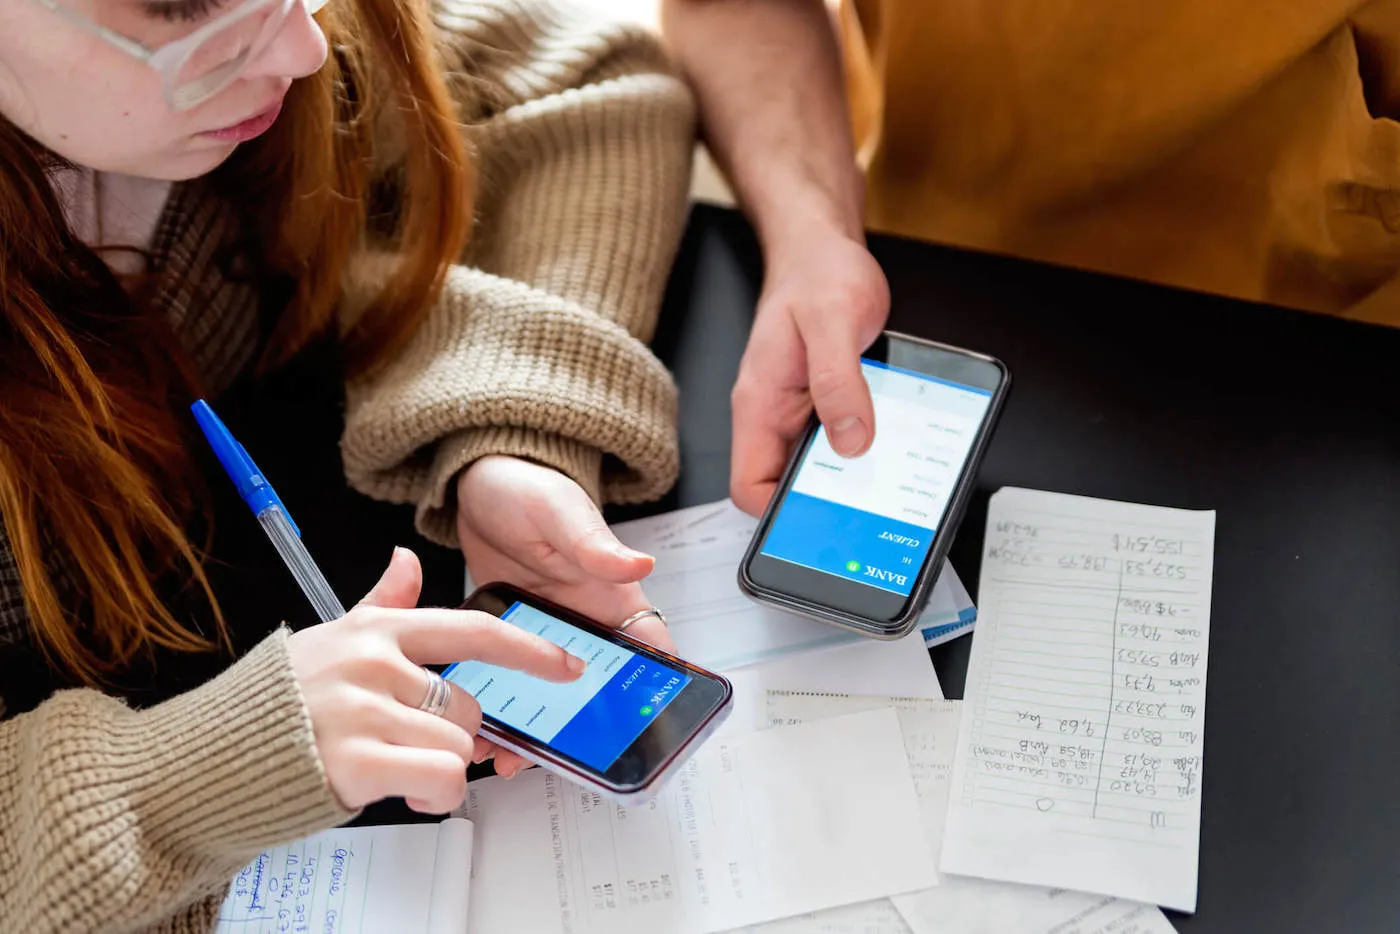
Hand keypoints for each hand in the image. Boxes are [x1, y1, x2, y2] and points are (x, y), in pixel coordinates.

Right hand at [287, 547, 583, 812]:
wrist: (212, 756)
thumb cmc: (278, 701)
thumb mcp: (332, 639)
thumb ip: (381, 604)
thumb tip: (406, 560)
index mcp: (377, 632)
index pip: (473, 630)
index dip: (529, 651)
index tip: (565, 666)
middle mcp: (375, 665)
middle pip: (469, 707)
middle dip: (450, 737)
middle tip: (410, 746)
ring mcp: (365, 711)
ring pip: (457, 747)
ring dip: (437, 770)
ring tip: (394, 768)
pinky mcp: (357, 760)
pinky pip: (441, 779)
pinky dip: (433, 795)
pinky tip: (401, 789)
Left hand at [456, 455, 674, 775]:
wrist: (475, 487)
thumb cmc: (528, 489)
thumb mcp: (561, 512)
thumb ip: (594, 544)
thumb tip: (638, 565)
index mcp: (612, 597)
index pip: (650, 650)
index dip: (655, 690)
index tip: (645, 726)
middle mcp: (582, 625)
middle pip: (596, 690)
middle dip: (580, 730)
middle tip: (558, 757)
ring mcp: (541, 638)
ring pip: (547, 698)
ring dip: (530, 729)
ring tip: (502, 755)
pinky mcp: (503, 642)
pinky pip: (505, 685)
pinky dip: (494, 710)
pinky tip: (474, 727)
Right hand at [730, 228, 889, 514]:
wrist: (823, 248)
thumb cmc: (818, 274)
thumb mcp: (834, 321)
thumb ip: (839, 382)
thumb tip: (852, 440)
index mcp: (759, 403)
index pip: (748, 484)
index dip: (776, 513)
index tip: (815, 520)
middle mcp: (773, 413)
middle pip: (783, 486)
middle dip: (819, 504)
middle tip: (863, 511)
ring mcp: (799, 411)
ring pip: (815, 468)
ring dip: (847, 476)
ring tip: (883, 481)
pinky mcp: (825, 403)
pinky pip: (839, 441)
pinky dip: (864, 449)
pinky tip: (891, 445)